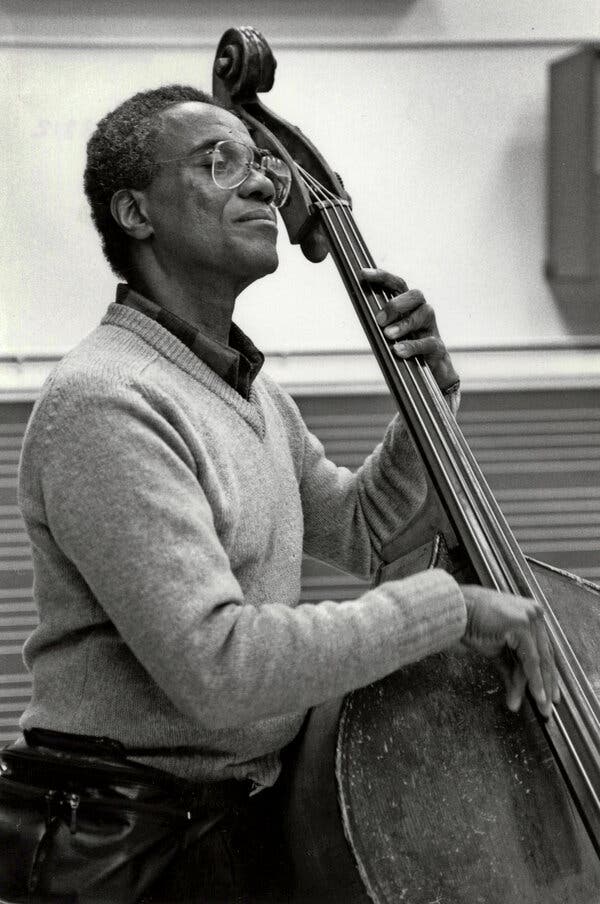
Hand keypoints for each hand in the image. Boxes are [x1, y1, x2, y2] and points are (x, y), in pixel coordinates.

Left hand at [360, 267, 458, 394]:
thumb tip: (364, 315)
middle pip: (415, 294)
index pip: (397, 285)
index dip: (381, 277)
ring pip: (424, 314)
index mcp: (408, 306)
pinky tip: (398, 351)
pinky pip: (428, 342)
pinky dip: (412, 346)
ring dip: (404, 323)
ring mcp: (431, 329)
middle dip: (396, 304)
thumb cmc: (406, 350)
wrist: (431, 373)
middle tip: (379, 320)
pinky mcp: (438, 347)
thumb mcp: (390, 335)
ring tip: (387, 335)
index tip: (362, 274)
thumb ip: (380, 324)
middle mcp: (422, 312)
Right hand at [460, 585, 559, 718]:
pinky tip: (535, 694)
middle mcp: (534, 614)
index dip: (548, 674)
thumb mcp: (497, 649)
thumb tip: (518, 689)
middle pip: (545, 656)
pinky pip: (530, 660)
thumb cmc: (472, 624)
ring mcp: (529, 618)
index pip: (544, 649)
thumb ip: (511, 667)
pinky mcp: (521, 626)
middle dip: (547, 684)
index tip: (550, 693)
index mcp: (531, 615)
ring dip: (538, 686)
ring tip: (540, 706)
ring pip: (538, 660)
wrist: (455, 612)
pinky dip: (533, 679)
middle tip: (548, 706)